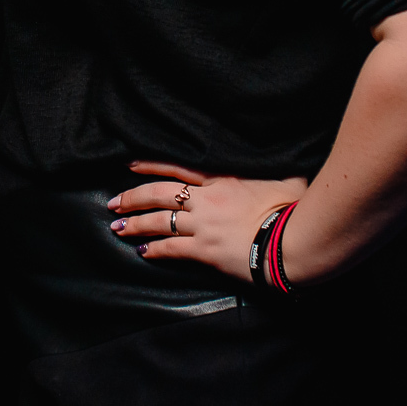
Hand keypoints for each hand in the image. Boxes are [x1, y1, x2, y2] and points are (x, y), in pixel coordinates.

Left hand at [108, 161, 307, 283]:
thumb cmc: (293, 209)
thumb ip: (278, 166)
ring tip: (118, 228)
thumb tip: (286, 153)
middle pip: (160, 194)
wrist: (292, 242)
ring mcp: (204, 225)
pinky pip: (172, 248)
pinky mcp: (205, 250)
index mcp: (224, 179)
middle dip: (133, 198)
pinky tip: (143, 252)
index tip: (130, 165)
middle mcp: (208, 200)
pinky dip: (155, 250)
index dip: (152, 166)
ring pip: (160, 221)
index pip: (179, 167)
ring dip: (136, 224)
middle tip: (113, 203)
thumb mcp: (288, 178)